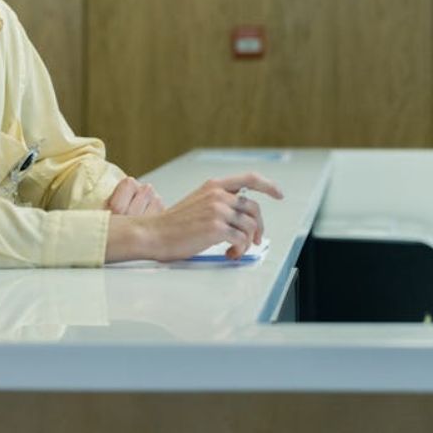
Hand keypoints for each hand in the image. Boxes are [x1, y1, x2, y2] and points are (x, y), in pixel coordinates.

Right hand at [107, 172, 283, 262]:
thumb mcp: (198, 202)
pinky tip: (230, 254)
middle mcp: (218, 195)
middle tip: (254, 240)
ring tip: (234, 250)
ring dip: (246, 242)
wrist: (153, 234)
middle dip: (259, 226)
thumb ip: (220, 203)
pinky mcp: (216, 228)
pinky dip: (240, 250)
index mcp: (214, 186)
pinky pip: (241, 240)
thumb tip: (242, 219)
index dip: (268, 185)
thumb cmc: (173, 224)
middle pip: (254, 208)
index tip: (278, 194)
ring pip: (249, 226)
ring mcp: (218, 210)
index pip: (249, 179)